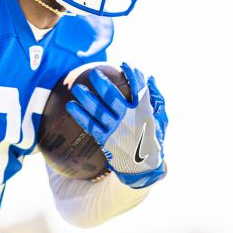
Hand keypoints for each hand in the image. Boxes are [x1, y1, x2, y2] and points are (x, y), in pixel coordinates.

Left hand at [67, 63, 169, 187]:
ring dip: (87, 98)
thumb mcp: (161, 120)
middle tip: (94, 73)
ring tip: (77, 88)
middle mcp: (129, 120)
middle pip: (113, 98)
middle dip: (103, 83)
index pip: (139, 89)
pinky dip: (80, 115)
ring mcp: (116, 130)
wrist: (144, 167)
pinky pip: (91, 125)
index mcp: (144, 112)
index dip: (132, 75)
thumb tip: (151, 79)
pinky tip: (71, 106)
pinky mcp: (106, 140)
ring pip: (99, 111)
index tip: (124, 64)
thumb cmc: (153, 140)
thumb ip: (157, 99)